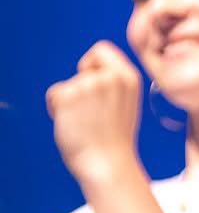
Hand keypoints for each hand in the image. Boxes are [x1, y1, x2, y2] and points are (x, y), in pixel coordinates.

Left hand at [46, 41, 143, 188]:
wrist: (108, 164)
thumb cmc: (115, 139)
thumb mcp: (126, 103)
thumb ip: (114, 83)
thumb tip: (92, 71)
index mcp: (130, 77)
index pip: (102, 49)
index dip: (93, 63)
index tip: (94, 81)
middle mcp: (111, 77)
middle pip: (83, 66)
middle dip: (82, 85)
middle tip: (92, 110)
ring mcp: (89, 85)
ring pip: (68, 84)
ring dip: (70, 101)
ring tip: (85, 122)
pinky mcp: (69, 95)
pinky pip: (54, 94)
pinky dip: (57, 109)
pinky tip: (73, 124)